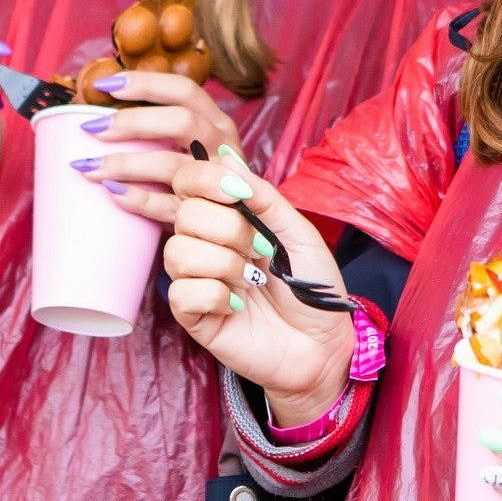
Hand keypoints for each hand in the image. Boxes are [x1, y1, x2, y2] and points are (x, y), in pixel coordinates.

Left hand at [62, 69, 243, 225]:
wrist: (226, 228)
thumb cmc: (194, 177)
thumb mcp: (190, 146)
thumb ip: (158, 128)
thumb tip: (98, 111)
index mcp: (215, 122)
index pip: (185, 90)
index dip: (146, 83)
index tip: (105, 84)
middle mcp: (221, 146)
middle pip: (182, 121)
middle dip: (132, 121)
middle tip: (92, 127)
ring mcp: (216, 181)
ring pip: (171, 164)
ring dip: (125, 163)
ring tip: (89, 167)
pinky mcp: (203, 215)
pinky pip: (167, 205)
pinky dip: (137, 198)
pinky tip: (112, 193)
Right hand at [163, 156, 355, 425]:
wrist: (323, 344)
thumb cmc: (312, 287)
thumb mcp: (297, 232)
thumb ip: (262, 197)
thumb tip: (226, 156)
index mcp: (226, 217)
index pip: (189, 181)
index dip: (205, 179)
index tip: (239, 195)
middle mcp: (204, 243)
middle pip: (185, 213)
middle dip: (230, 230)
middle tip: (262, 251)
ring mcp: (194, 279)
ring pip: (178, 251)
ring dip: (225, 265)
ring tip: (253, 282)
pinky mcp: (192, 315)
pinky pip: (182, 292)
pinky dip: (217, 295)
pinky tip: (240, 305)